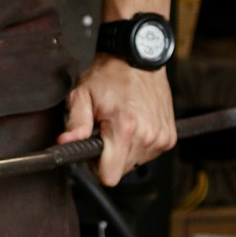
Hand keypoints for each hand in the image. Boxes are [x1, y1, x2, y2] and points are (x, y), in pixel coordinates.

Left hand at [58, 55, 176, 185]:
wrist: (137, 60)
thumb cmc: (109, 76)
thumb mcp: (82, 96)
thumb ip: (75, 124)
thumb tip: (66, 144)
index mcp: (124, 128)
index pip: (109, 175)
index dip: (95, 166)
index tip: (92, 149)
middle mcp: (147, 136)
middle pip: (120, 169)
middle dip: (108, 154)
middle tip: (104, 129)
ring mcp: (161, 137)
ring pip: (134, 163)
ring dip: (123, 148)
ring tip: (118, 123)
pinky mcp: (169, 137)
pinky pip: (148, 153)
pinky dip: (138, 143)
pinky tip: (133, 124)